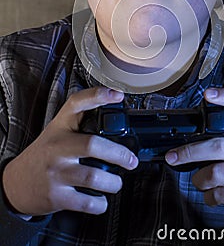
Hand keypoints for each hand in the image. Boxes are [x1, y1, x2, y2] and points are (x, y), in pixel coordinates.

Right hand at [2, 87, 137, 215]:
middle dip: (119, 154)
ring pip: (94, 176)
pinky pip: (87, 202)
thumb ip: (82, 123)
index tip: (117, 95)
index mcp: (61, 126)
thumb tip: (117, 120)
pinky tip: (100, 199)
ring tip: (115, 182)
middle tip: (131, 160)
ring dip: (113, 183)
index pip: (77, 103)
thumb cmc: (45, 154)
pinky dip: (100, 203)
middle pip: (93, 144)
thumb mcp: (58, 131)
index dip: (98, 96)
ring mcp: (56, 171)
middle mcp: (58, 146)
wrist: (17, 182)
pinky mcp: (56, 196)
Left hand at [165, 88, 223, 232]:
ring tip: (204, 180)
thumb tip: (186, 132)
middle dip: (189, 153)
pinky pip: (218, 193)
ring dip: (200, 180)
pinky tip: (216, 193)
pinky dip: (209, 195)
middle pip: (218, 146)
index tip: (208, 94)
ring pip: (214, 173)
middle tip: (172, 156)